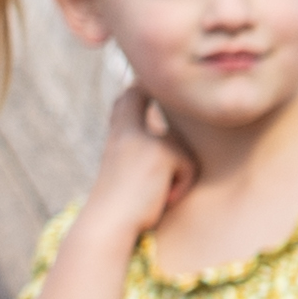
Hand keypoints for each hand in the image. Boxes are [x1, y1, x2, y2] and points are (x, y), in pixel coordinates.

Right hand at [81, 88, 191, 243]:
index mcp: (119, 136)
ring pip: (182, 151)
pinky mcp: (162, 153)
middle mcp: (128, 131)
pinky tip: (163, 196)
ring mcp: (145, 138)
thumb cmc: (124, 206)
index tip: (143, 76)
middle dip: (144, 87)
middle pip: (139, 98)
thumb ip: (145, 153)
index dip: (139, 88)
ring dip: (179, 175)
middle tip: (143, 80)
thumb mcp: (131, 173)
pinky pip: (189, 168)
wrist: (109, 222)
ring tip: (157, 192)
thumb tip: (167, 143)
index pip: (129, 100)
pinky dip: (181, 186)